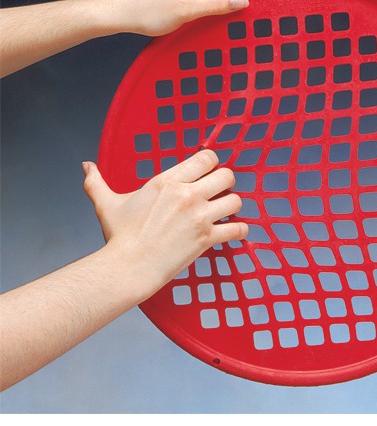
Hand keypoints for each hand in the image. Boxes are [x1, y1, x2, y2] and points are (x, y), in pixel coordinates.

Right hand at [82, 149, 247, 299]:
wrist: (128, 268)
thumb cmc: (119, 237)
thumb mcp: (106, 204)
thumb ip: (97, 182)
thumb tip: (86, 166)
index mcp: (167, 181)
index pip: (206, 158)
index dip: (211, 163)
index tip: (208, 172)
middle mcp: (187, 195)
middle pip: (227, 175)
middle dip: (226, 182)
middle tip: (218, 192)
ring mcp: (199, 217)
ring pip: (236, 200)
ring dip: (232, 206)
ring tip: (224, 212)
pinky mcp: (207, 239)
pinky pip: (238, 229)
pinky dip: (240, 231)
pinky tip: (234, 232)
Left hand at [98, 0, 249, 35]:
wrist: (118, 12)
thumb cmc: (145, 10)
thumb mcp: (189, 11)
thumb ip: (219, 4)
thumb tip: (241, 0)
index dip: (226, 1)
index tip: (220, 16)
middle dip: (210, 4)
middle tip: (195, 18)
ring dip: (198, 5)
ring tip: (181, 15)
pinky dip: (188, 3)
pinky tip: (176, 12)